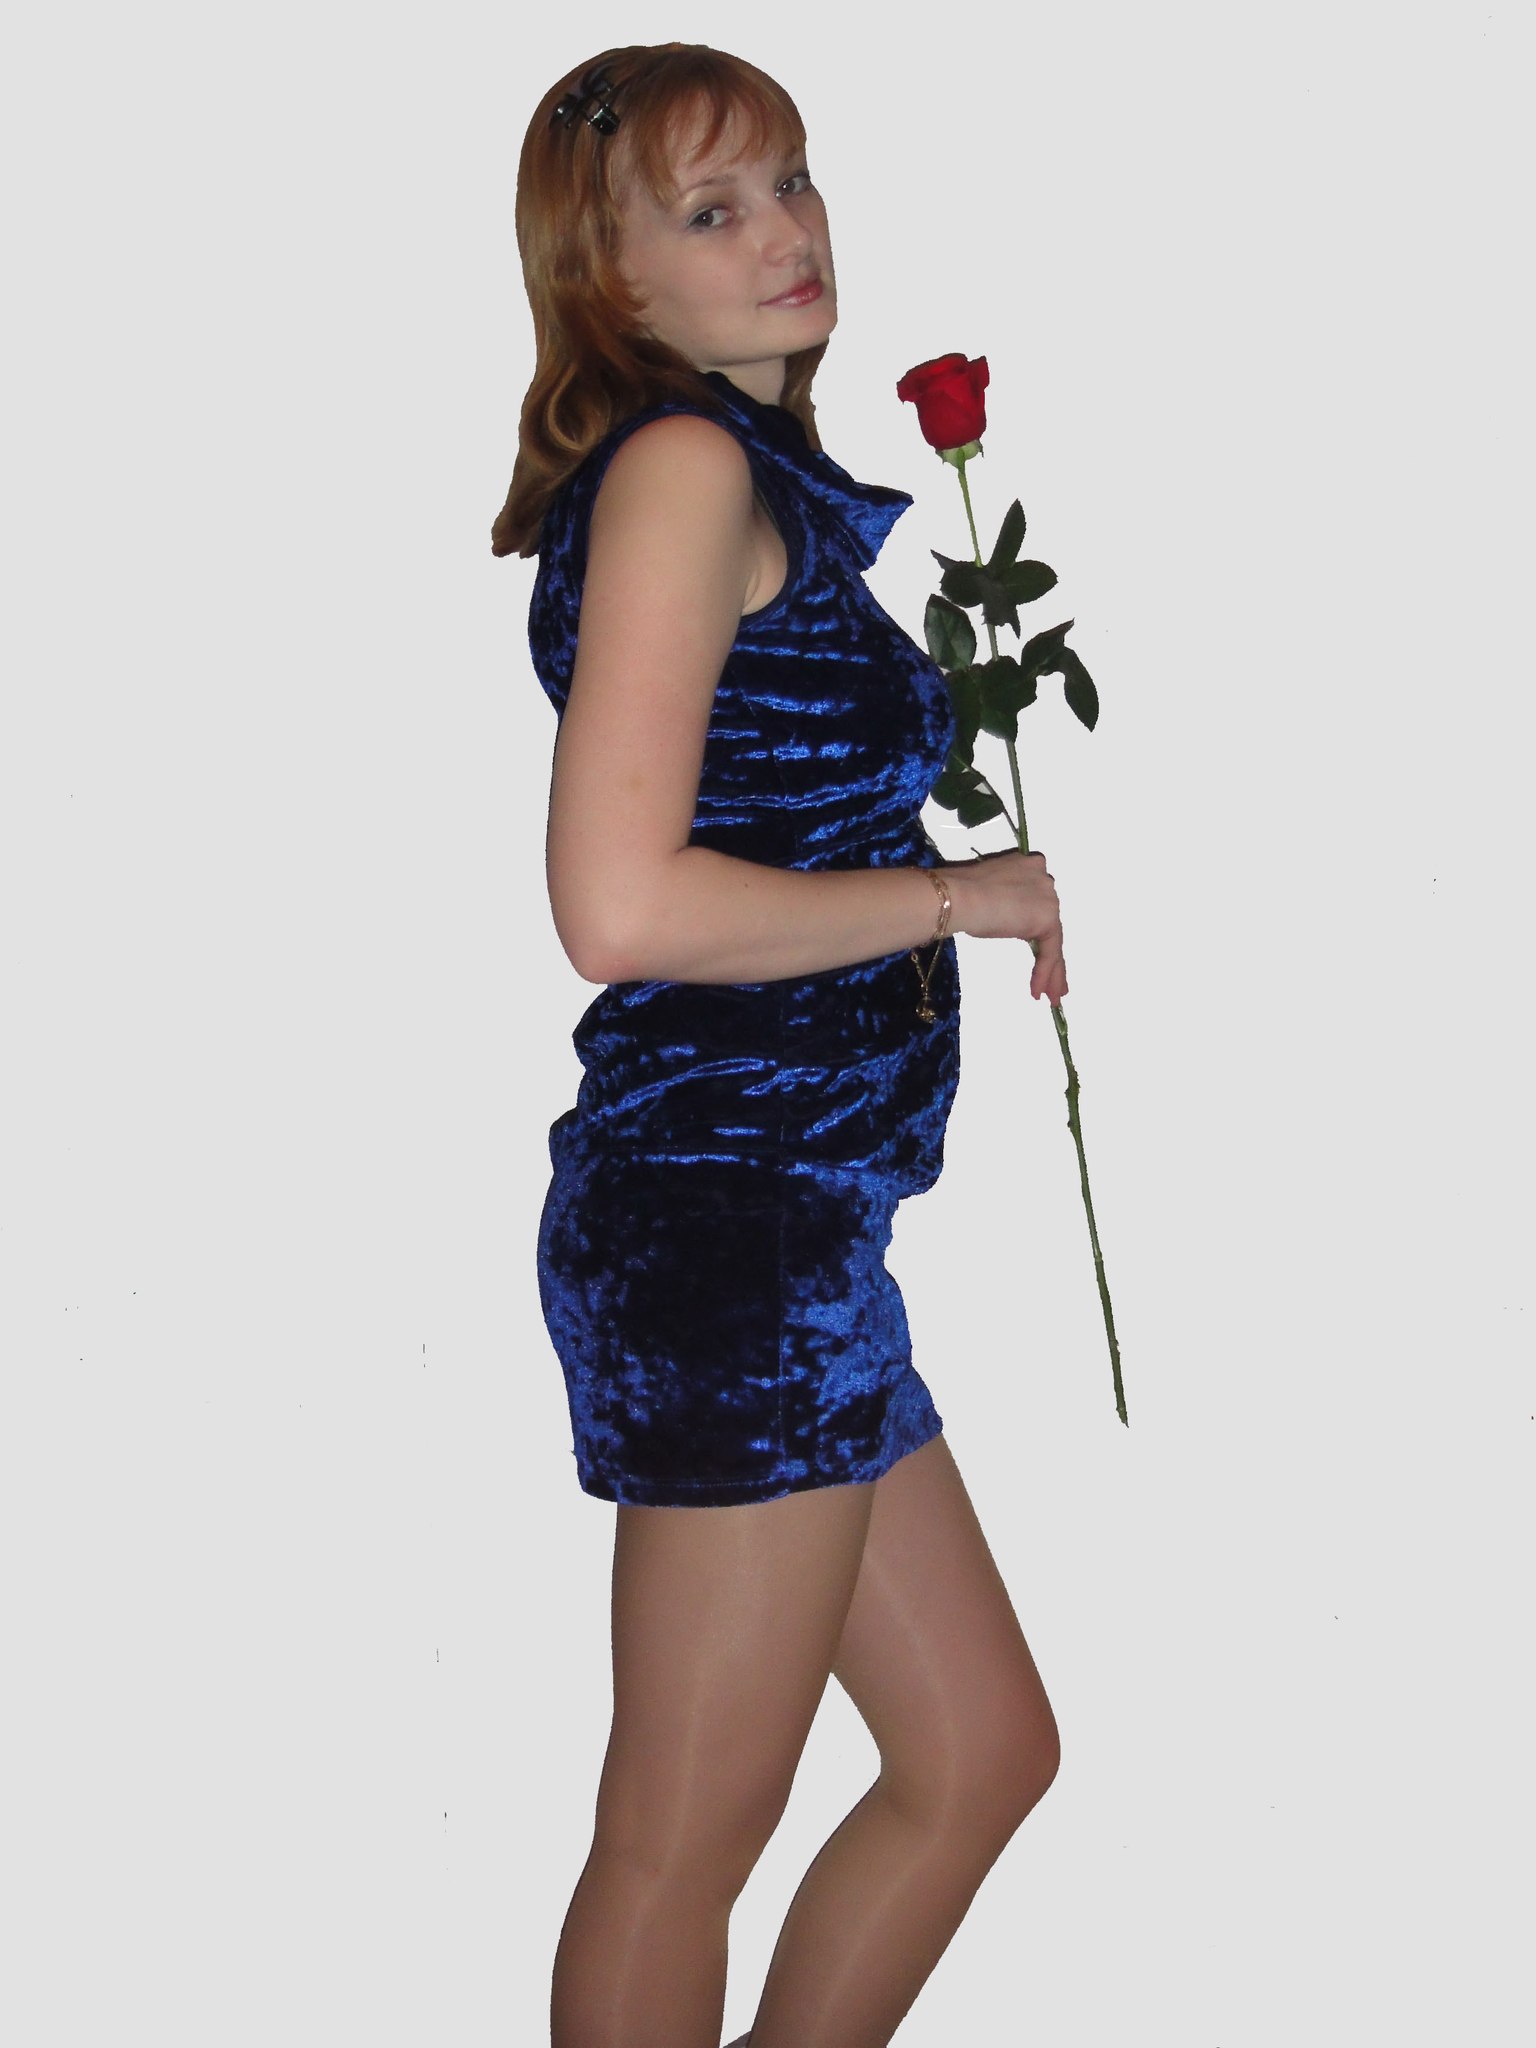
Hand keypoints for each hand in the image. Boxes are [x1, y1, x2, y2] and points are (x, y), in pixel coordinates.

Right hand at [945, 850, 1068, 1006]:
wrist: (957, 897)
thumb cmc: (960, 894)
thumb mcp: (987, 893)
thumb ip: (1004, 899)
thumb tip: (1003, 914)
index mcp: (1028, 865)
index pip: (1037, 900)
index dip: (1035, 925)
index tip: (1032, 943)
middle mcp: (1044, 876)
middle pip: (1049, 921)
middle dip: (1050, 951)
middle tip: (1052, 979)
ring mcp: (1048, 897)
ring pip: (1054, 939)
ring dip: (1053, 971)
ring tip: (1051, 996)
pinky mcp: (1048, 918)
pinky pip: (1050, 951)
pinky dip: (1044, 973)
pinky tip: (1036, 992)